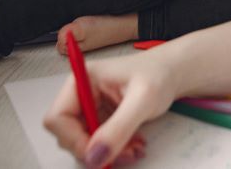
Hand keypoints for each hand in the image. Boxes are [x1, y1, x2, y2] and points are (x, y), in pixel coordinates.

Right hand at [43, 52, 175, 167]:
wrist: (173, 74)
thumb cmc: (158, 74)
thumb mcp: (142, 100)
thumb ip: (118, 128)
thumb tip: (95, 156)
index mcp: (83, 79)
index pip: (57, 117)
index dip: (73, 139)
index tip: (97, 152)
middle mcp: (82, 94)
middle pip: (67, 134)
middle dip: (94, 149)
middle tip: (122, 153)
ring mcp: (91, 107)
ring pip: (84, 143)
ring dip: (107, 152)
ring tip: (134, 149)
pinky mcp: (101, 119)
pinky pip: (98, 144)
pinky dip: (115, 150)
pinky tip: (134, 145)